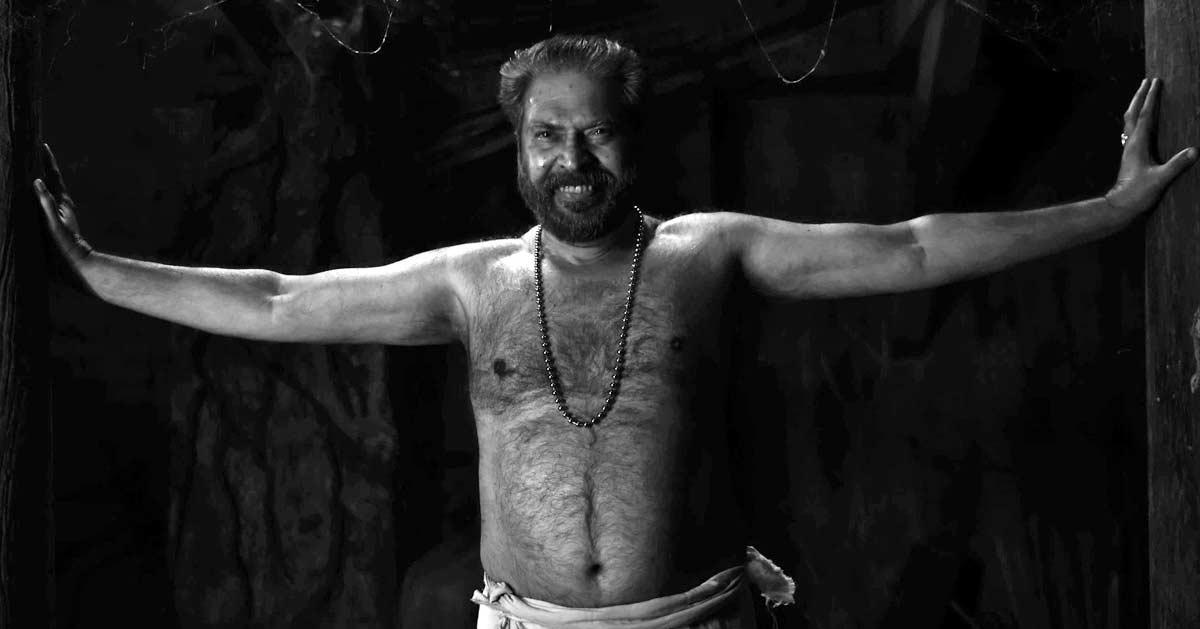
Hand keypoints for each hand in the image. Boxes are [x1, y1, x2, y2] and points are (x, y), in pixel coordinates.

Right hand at [33, 143, 91, 262]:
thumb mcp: (53, 221)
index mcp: (63, 200)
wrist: (74, 256)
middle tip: (36, 150)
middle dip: (44, 164)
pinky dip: (42, 189)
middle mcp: (62, 201)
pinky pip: (47, 197)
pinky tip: (37, 189)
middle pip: (52, 178)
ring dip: (42, 175)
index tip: (43, 145)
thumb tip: (38, 181)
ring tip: (33, 164)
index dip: (48, 160)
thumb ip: (46, 202)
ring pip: (50, 187)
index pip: (54, 175)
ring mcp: (60, 208)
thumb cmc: (64, 240)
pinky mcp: (56, 216)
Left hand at [1105, 78, 1196, 219]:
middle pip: (1133, 113)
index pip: (1146, 115)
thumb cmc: (1137, 194)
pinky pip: (1131, 131)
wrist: (1120, 206)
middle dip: (1140, 95)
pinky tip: (1139, 121)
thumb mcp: (1160, 179)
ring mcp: (1128, 149)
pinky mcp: (1129, 155)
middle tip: (1147, 80)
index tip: (1156, 82)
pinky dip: (1136, 119)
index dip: (1151, 97)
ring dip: (1136, 105)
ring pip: (1129, 121)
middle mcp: (1130, 143)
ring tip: (1142, 94)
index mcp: (1138, 144)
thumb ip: (1177, 165)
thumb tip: (1195, 151)